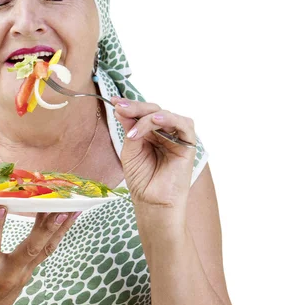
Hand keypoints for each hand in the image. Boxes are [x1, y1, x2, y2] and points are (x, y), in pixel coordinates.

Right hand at [0, 201, 80, 304]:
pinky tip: (66, 221)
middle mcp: (7, 274)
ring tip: (72, 210)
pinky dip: (57, 236)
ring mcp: (22, 275)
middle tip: (58, 208)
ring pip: (44, 250)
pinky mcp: (29, 274)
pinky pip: (46, 253)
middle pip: (30, 249)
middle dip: (45, 228)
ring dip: (59, 230)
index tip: (0, 206)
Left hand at [110, 97, 196, 213]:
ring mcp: (176, 136)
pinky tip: (156, 122)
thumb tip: (122, 108)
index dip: (129, 106)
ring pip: (166, 114)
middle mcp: (163, 132)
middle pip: (153, 110)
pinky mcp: (188, 144)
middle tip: (121, 108)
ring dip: (149, 116)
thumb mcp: (130, 150)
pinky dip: (170, 119)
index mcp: (149, 132)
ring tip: (135, 126)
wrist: (152, 201)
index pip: (141, 113)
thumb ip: (130, 129)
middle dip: (136, 108)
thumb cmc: (141, 179)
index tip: (115, 102)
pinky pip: (184, 124)